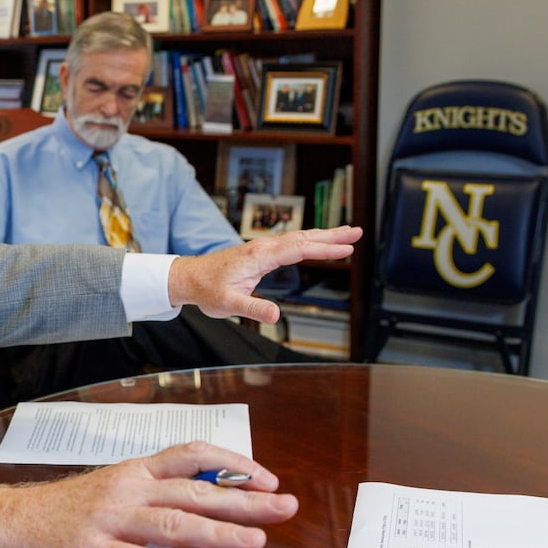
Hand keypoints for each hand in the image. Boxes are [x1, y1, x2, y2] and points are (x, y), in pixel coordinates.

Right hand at [0, 442, 297, 547]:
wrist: (13, 525)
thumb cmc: (69, 510)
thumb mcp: (117, 488)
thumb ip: (158, 493)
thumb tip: (208, 498)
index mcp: (137, 471)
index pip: (194, 455)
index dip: (234, 465)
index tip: (267, 479)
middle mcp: (129, 489)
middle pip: (195, 490)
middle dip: (244, 499)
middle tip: (285, 506)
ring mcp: (111, 519)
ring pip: (173, 524)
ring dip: (218, 533)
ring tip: (255, 542)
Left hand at [166, 225, 361, 322]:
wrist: (189, 278)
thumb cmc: (207, 290)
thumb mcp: (228, 304)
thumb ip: (253, 308)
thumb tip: (276, 315)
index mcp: (260, 256)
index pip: (299, 249)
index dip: (324, 249)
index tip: (346, 249)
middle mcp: (263, 248)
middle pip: (304, 237)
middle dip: (332, 235)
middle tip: (357, 232)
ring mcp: (263, 249)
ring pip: (299, 238)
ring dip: (323, 236)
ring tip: (347, 235)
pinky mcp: (261, 253)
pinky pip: (291, 244)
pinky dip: (309, 241)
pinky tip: (318, 243)